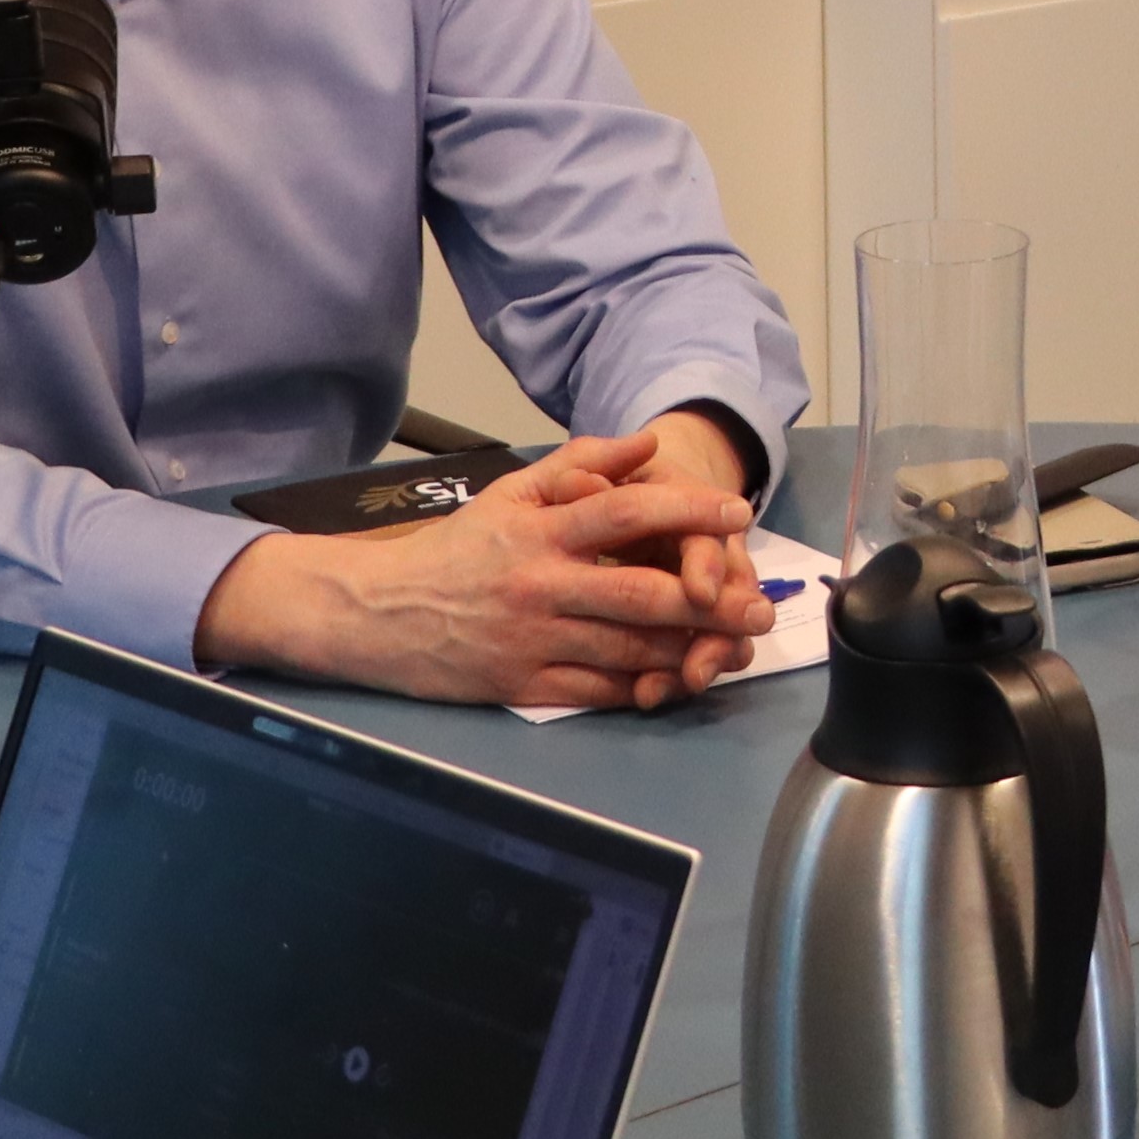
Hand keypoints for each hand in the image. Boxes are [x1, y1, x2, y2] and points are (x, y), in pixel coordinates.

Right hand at [194, 432, 773, 707]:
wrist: (378, 615)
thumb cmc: (456, 550)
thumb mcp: (510, 493)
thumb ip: (580, 465)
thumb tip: (648, 444)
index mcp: (540, 532)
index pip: (626, 515)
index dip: (688, 513)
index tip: (736, 513)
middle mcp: (541, 586)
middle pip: (642, 594)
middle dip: (711, 600)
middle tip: (760, 602)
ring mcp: (533, 641)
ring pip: (629, 650)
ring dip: (689, 650)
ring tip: (734, 644)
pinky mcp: (524, 687)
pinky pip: (598, 693)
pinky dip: (642, 689)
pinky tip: (677, 680)